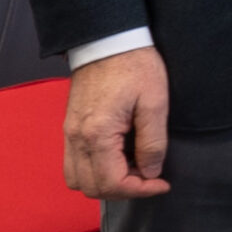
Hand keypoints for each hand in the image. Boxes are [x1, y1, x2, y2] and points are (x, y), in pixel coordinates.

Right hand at [63, 46, 170, 198]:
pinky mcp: (70, 128)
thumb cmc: (136, 66)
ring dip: (106, 183)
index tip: (162, 183)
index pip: (111, 183)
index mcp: (97, 134)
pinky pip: (74, 164)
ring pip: (78, 179)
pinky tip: (120, 158)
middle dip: (123, 190)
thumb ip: (153, 142)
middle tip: (150, 177)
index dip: (140, 190)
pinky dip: (95, 171)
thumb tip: (151, 172)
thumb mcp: (156, 102)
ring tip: (135, 168)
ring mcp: (69, 134)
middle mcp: (76, 139)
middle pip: (91, 188)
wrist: (108, 41)